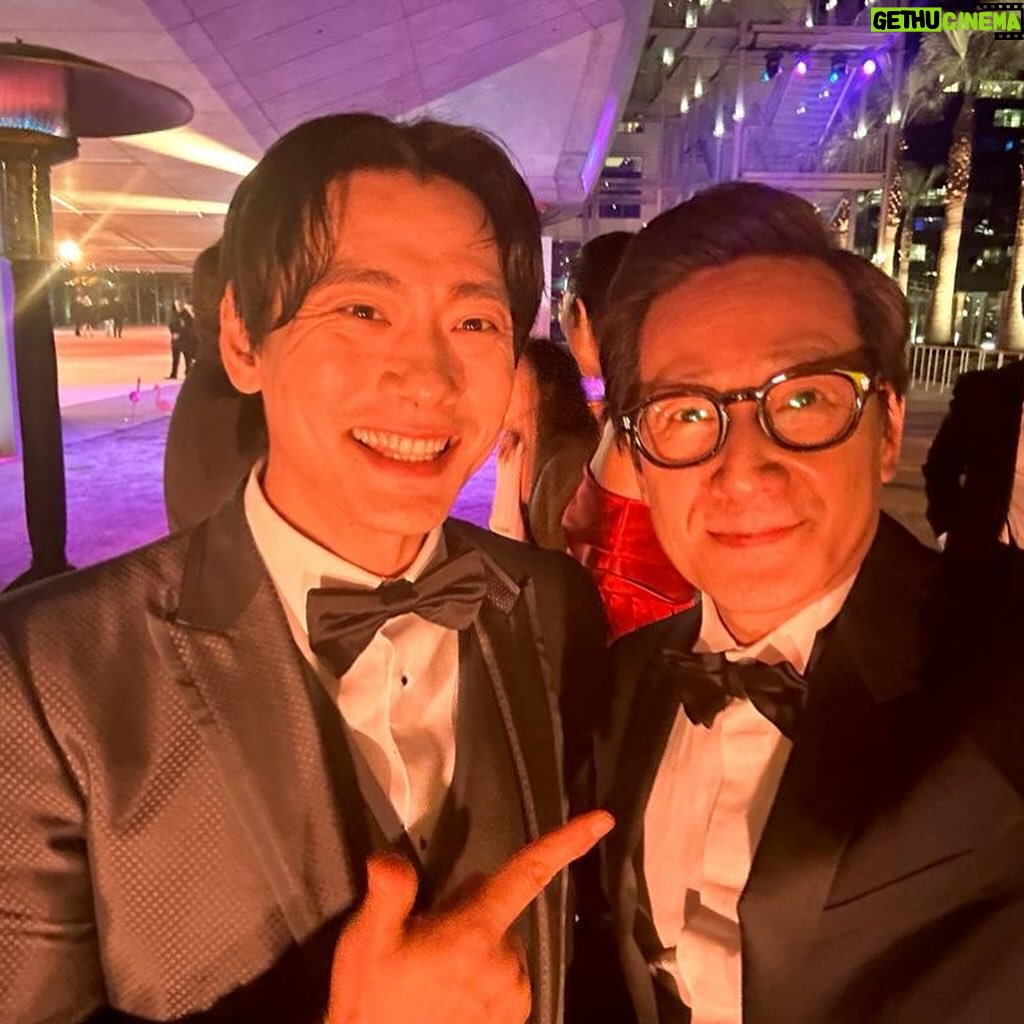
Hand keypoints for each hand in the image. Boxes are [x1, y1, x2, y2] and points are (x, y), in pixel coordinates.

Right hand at [325, 809, 613, 1023]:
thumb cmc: (371, 998)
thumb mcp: (367, 940)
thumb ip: (389, 893)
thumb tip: (388, 858)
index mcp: (475, 934)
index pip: (527, 874)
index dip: (566, 843)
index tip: (602, 820)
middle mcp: (505, 964)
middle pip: (500, 916)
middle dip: (473, 917)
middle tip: (429, 939)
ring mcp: (511, 999)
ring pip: (504, 950)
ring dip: (478, 951)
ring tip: (435, 972)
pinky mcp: (510, 1023)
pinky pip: (505, 982)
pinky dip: (484, 979)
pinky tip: (450, 993)